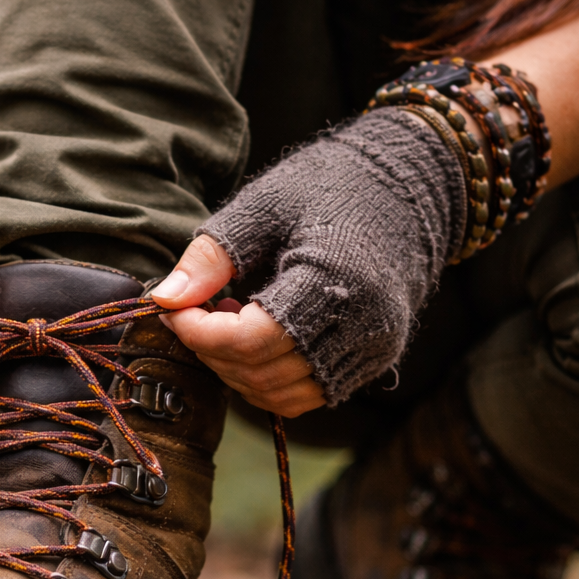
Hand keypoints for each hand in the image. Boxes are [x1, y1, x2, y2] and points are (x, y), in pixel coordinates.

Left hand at [157, 109, 464, 406]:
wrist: (414, 185)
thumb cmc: (336, 183)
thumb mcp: (263, 205)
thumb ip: (212, 257)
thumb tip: (165, 299)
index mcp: (333, 281)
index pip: (250, 341)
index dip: (200, 333)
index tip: (173, 308)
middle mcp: (362, 327)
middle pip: (263, 374)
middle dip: (213, 351)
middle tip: (194, 310)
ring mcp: (373, 350)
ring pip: (283, 395)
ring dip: (239, 370)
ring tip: (229, 319)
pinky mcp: (375, 360)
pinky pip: (309, 392)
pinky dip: (270, 376)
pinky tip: (259, 332)